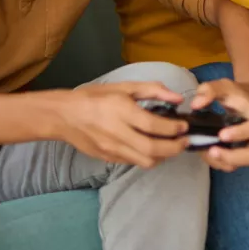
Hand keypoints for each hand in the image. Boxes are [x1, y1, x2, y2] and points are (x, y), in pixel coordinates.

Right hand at [59, 81, 189, 167]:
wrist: (63, 116)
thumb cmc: (94, 97)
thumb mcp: (123, 87)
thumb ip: (153, 90)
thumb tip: (178, 98)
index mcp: (122, 111)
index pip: (155, 125)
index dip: (174, 128)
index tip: (184, 126)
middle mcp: (118, 133)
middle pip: (153, 149)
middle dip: (175, 148)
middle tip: (185, 141)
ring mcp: (112, 149)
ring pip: (146, 161)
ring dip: (163, 156)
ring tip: (171, 146)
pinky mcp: (108, 159)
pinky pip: (134, 162)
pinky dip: (147, 157)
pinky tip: (152, 148)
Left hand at [188, 79, 248, 171]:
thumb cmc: (238, 94)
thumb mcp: (225, 86)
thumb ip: (209, 90)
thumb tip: (195, 105)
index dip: (241, 133)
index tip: (222, 134)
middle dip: (234, 157)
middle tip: (213, 151)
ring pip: (243, 165)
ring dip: (222, 162)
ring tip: (205, 151)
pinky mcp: (242, 155)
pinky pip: (232, 165)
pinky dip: (218, 162)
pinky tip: (205, 152)